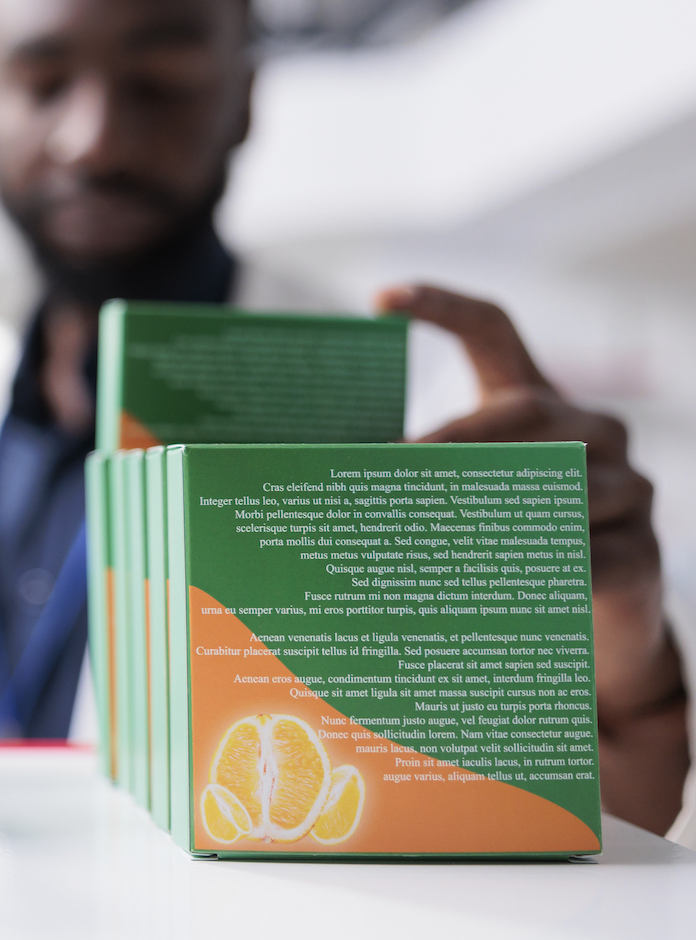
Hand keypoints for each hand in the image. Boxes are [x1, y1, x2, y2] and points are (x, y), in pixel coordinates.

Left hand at [377, 284, 688, 833]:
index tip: (381, 298)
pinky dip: (538, 564)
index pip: (497, 333)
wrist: (590, 641)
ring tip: (430, 524)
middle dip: (454, 434)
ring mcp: (626, 491)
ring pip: (558, 481)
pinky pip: (590, 554)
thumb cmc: (504, 558)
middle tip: (393, 460)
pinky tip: (494, 578)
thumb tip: (299, 477)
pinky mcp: (640, 557)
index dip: (444, 307)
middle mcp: (589, 433)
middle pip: (523, 409)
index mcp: (534, 405)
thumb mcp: (461, 507)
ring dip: (489, 503)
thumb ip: (412, 481)